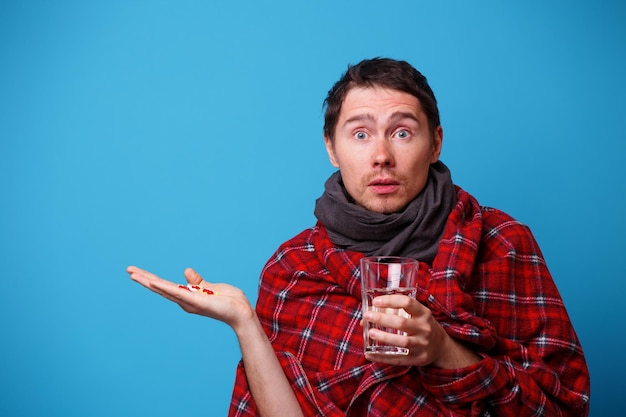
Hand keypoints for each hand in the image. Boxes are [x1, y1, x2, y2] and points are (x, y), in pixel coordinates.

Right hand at [127, 266, 254, 329]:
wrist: (241, 311)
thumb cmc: (228, 301)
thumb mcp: (210, 286)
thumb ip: (197, 281)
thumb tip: (186, 271)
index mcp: (187, 295)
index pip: (165, 285)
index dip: (151, 278)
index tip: (137, 271)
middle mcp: (185, 300)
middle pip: (160, 287)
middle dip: (144, 278)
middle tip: (128, 270)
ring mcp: (189, 301)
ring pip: (165, 289)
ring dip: (149, 282)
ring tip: (134, 275)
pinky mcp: (196, 300)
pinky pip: (178, 293)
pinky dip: (165, 288)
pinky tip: (153, 283)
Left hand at [363, 295, 480, 368]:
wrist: (441, 347)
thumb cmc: (421, 326)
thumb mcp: (415, 316)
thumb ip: (394, 313)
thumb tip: (364, 319)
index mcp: (424, 314)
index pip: (407, 303)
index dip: (390, 301)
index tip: (375, 301)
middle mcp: (424, 328)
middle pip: (402, 322)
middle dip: (382, 318)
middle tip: (367, 315)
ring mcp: (422, 345)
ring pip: (402, 341)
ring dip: (384, 337)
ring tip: (370, 332)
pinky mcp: (417, 359)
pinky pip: (398, 359)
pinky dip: (382, 357)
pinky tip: (369, 354)